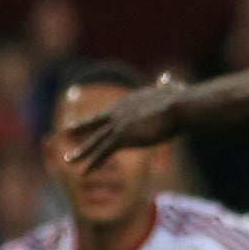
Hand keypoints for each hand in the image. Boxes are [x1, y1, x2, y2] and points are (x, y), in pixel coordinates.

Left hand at [63, 72, 184, 168]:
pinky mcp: (121, 137)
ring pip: (95, 140)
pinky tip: (84, 172)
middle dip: (82, 127)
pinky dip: (92, 162)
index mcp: (130, 100)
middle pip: (97, 121)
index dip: (107, 120)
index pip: (114, 113)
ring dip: (82, 152)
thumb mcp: (172, 90)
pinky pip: (102, 152)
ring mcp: (118, 124)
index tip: (97, 125)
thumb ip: (167, 85)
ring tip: (68, 160)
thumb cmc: (181, 100)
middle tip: (67, 130)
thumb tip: (167, 78)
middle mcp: (119, 110)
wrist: (177, 107)